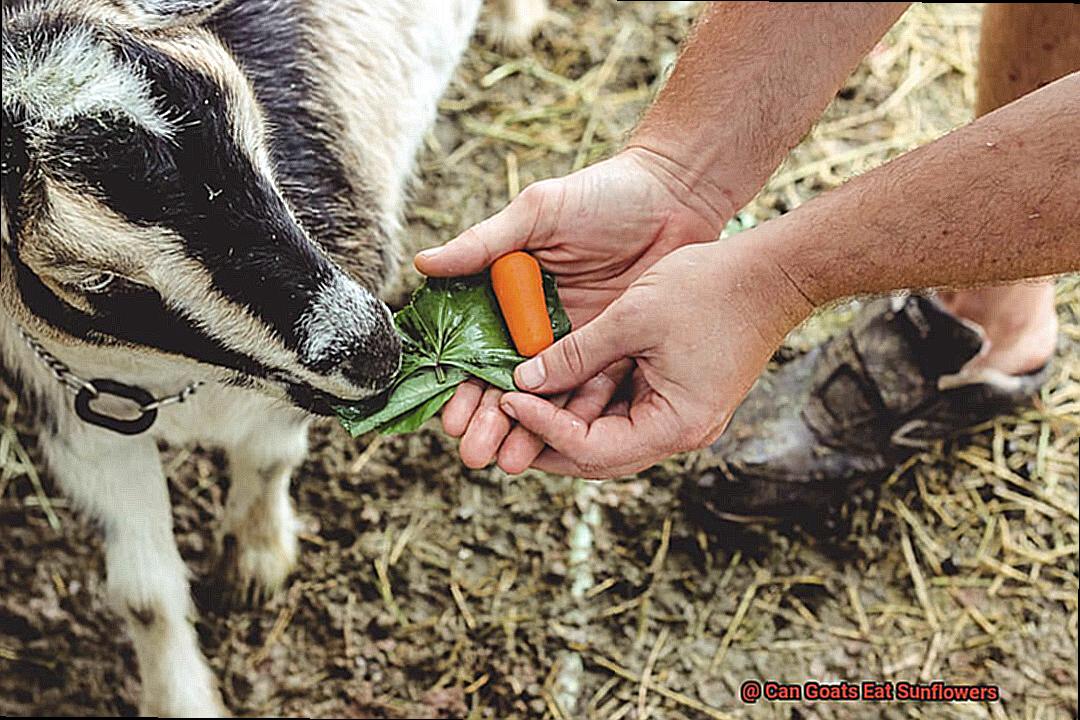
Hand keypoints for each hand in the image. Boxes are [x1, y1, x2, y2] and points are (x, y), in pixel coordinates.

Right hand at [415, 148, 730, 469]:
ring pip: (547, 394)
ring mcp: (578, 341)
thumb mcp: (538, 212)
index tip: (450, 417)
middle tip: (476, 454)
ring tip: (510, 462)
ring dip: (529, 430)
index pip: (474, 349)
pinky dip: (576, 417)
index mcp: (509, 294)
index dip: (460, 385)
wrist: (675, 194)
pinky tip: (562, 446)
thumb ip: (485, 244)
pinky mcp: (616, 349)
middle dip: (490, 420)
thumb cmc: (602, 194)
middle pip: (506, 383)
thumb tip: (423, 265)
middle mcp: (538, 324)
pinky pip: (593, 388)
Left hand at [495, 228, 814, 477]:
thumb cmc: (711, 289)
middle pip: (598, 456)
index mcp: (675, 425)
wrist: (774, 272)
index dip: (544, 427)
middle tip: (501, 423)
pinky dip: (593, 400)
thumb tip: (523, 381)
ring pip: (609, 436)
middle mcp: (680, 432)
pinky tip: (559, 383)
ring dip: (567, 420)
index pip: (592, 450)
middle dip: (548, 440)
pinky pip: (627, 411)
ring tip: (521, 404)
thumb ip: (575, 354)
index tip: (508, 399)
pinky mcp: (680, 397)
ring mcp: (682, 417)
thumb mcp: (631, 318)